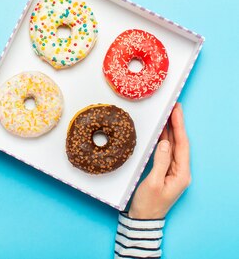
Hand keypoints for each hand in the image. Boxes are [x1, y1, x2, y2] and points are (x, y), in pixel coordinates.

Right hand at [129, 103, 190, 218]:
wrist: (143, 219)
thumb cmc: (148, 204)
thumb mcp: (153, 182)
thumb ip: (160, 161)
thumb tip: (165, 143)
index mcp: (182, 174)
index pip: (182, 145)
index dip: (179, 126)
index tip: (176, 110)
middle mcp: (180, 171)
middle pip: (180, 143)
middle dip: (177, 125)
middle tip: (173, 107)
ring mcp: (173, 172)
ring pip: (173, 146)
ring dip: (170, 131)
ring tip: (168, 115)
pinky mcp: (165, 172)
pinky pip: (166, 152)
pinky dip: (164, 140)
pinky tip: (161, 132)